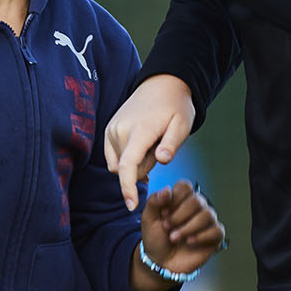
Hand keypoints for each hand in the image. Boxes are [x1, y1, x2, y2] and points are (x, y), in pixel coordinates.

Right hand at [104, 74, 195, 209]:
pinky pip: (114, 158)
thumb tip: (161, 160)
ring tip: (151, 143)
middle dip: (144, 167)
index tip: (131, 205)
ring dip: (136, 162)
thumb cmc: (176, 107)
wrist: (162, 85)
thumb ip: (171, 144)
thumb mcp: (182, 125)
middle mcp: (120, 130)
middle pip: (129, 169)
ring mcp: (112, 130)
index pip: (128, 165)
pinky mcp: (108, 130)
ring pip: (120, 165)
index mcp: (140, 130)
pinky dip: (126, 159)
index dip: (128, 188)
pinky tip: (140, 147)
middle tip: (160, 148)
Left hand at [135, 181, 225, 290]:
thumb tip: (167, 190)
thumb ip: (154, 201)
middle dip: (179, 216)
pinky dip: (201, 236)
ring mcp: (207, 221)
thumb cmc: (155, 238)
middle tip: (167, 227)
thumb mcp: (148, 218)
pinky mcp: (214, 236)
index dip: (174, 199)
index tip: (163, 213)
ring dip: (187, 228)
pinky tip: (189, 242)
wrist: (160, 262)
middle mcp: (197, 207)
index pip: (185, 186)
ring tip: (174, 238)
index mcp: (181, 199)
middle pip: (197, 200)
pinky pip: (216, 230)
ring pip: (207, 215)